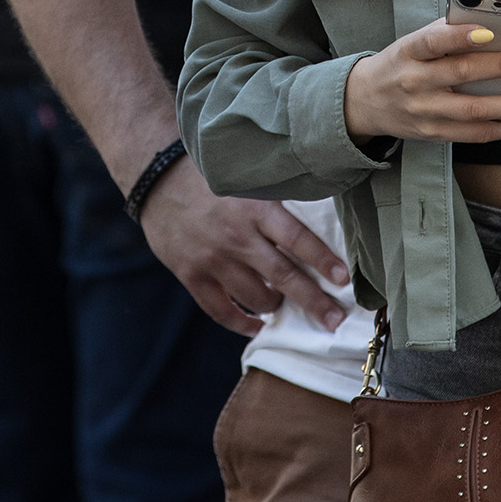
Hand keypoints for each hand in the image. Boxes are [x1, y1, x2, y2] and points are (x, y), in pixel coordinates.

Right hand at [135, 158, 354, 337]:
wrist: (156, 179)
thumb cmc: (209, 176)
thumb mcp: (244, 179)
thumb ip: (274, 201)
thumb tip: (317, 218)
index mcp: (254, 208)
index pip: (297, 239)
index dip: (323, 261)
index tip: (345, 280)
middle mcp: (236, 236)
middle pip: (284, 276)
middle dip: (314, 302)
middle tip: (335, 320)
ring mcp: (213, 259)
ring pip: (256, 297)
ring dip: (275, 305)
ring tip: (283, 302)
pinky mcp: (192, 275)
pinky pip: (221, 311)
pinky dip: (242, 323)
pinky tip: (256, 325)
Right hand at [342, 19, 500, 144]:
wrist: (364, 102)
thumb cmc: (398, 64)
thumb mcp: (410, 43)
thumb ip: (444, 33)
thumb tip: (489, 21)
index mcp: (408, 52)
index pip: (432, 41)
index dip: (459, 36)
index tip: (489, 31)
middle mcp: (415, 83)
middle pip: (461, 74)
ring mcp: (425, 112)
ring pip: (473, 111)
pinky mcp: (434, 134)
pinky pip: (475, 135)